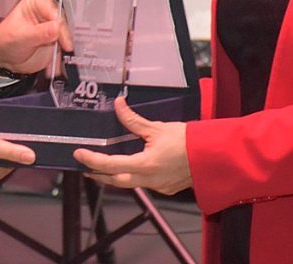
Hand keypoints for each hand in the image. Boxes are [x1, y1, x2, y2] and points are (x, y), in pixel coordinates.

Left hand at [0, 0, 70, 74]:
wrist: (6, 59)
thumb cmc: (6, 41)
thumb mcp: (21, 37)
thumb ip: (40, 32)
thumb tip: (57, 27)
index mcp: (36, 0)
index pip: (53, 8)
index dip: (57, 21)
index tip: (58, 34)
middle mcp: (47, 9)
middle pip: (63, 18)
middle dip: (65, 32)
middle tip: (66, 45)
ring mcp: (54, 23)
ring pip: (68, 30)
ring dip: (68, 40)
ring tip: (66, 49)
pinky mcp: (59, 36)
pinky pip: (69, 40)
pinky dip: (68, 47)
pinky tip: (66, 52)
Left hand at [73, 97, 192, 194]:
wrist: (213, 156)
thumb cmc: (189, 142)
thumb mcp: (158, 128)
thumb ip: (133, 119)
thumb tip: (118, 104)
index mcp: (145, 165)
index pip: (110, 164)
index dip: (91, 160)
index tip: (78, 154)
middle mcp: (149, 180)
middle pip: (116, 181)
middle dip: (99, 175)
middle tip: (86, 167)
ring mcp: (158, 186)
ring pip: (130, 184)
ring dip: (116, 176)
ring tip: (104, 168)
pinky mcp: (166, 187)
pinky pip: (144, 184)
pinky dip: (134, 176)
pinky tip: (132, 168)